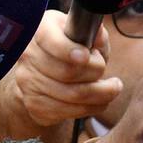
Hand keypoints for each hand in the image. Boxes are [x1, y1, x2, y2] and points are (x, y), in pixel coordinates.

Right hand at [8, 11, 121, 126]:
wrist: (46, 67)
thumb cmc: (71, 44)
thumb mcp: (81, 31)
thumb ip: (92, 32)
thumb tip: (98, 36)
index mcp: (40, 30)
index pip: (49, 40)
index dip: (69, 50)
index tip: (87, 56)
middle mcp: (29, 55)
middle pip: (66, 71)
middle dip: (95, 72)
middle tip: (105, 69)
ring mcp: (29, 82)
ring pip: (71, 95)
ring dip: (100, 94)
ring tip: (113, 88)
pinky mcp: (35, 105)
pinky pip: (68, 112)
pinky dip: (91, 107)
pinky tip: (100, 100)